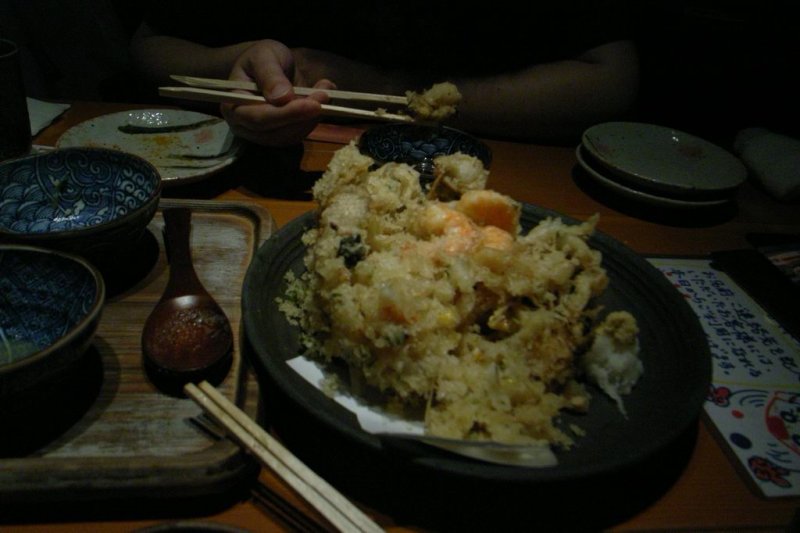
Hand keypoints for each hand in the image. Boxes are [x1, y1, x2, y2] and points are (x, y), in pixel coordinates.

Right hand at [220, 40, 335, 145]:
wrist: (269, 66)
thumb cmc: (261, 58)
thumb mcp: (264, 56)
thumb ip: (270, 75)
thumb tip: (282, 98)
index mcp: (233, 106)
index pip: (258, 118)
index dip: (286, 114)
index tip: (312, 104)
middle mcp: (244, 126)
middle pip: (276, 132)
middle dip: (303, 116)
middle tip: (325, 95)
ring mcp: (262, 134)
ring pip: (290, 136)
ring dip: (311, 118)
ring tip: (325, 91)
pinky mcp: (279, 136)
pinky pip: (298, 134)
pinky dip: (313, 120)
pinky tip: (322, 101)